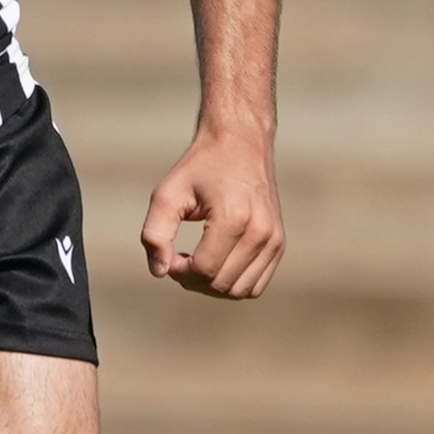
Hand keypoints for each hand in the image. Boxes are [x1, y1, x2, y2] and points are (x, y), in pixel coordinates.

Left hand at [139, 130, 283, 299]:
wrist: (241, 143)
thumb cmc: (201, 167)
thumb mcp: (167, 194)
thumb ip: (155, 234)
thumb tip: (159, 272)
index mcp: (234, 217)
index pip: (204, 270)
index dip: (179, 272)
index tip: (170, 255)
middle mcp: (260, 232)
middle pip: (221, 284)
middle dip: (193, 280)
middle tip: (178, 258)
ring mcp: (274, 240)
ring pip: (239, 291)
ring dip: (211, 286)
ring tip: (197, 261)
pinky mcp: (279, 244)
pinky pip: (255, 285)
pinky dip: (231, 283)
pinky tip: (216, 262)